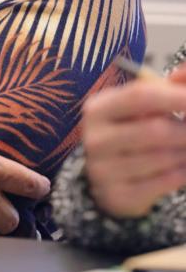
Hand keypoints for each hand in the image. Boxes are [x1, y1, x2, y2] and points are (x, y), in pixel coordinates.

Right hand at [83, 66, 185, 217]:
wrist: (107, 178)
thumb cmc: (130, 131)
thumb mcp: (139, 107)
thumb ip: (165, 88)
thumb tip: (184, 75)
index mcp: (98, 108)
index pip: (140, 96)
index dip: (174, 96)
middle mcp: (95, 138)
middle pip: (155, 130)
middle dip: (185, 129)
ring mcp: (103, 170)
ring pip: (163, 158)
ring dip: (185, 152)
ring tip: (185, 146)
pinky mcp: (117, 196)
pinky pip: (163, 183)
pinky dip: (181, 173)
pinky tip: (182, 166)